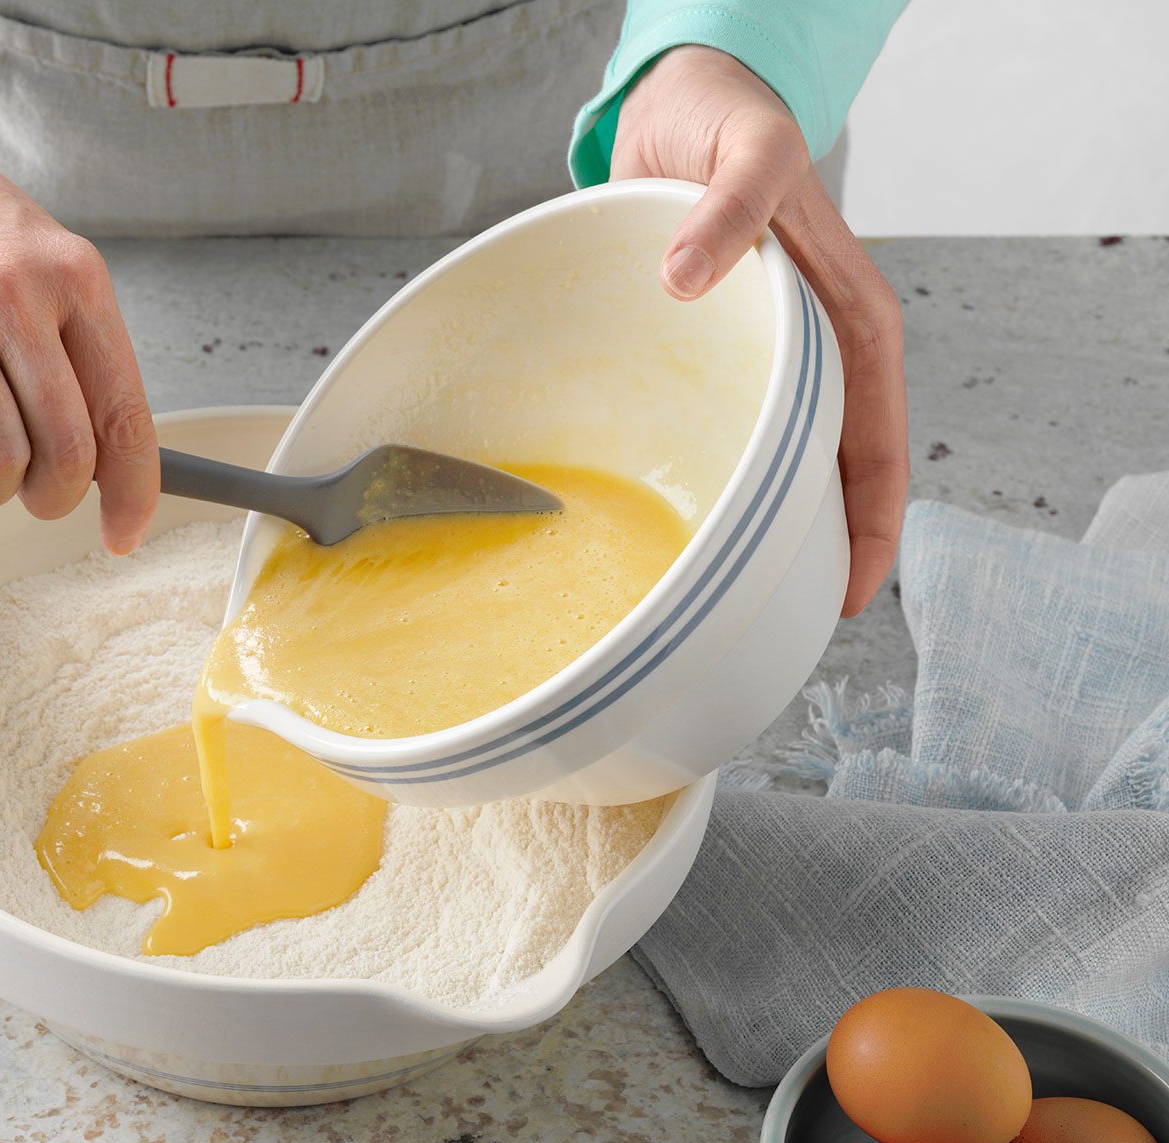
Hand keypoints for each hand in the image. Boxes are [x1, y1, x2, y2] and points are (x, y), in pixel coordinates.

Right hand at [0, 75, 157, 552]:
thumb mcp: (38, 256)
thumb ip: (70, 344)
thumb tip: (98, 453)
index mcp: (74, 278)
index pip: (124, 413)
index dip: (133, 491)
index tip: (123, 533)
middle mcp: (15, 294)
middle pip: (65, 452)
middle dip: (50, 498)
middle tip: (30, 493)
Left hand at [610, 46, 907, 616]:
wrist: (685, 103)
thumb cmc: (728, 122)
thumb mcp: (746, 153)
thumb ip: (727, 207)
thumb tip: (689, 275)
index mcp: (851, 322)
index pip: (878, 446)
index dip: (869, 527)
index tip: (849, 595)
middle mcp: (818, 350)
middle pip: (834, 471)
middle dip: (817, 546)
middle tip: (776, 620)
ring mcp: (770, 358)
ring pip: (783, 459)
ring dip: (769, 521)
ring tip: (731, 594)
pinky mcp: (720, 354)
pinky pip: (729, 427)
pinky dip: (719, 475)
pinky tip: (684, 517)